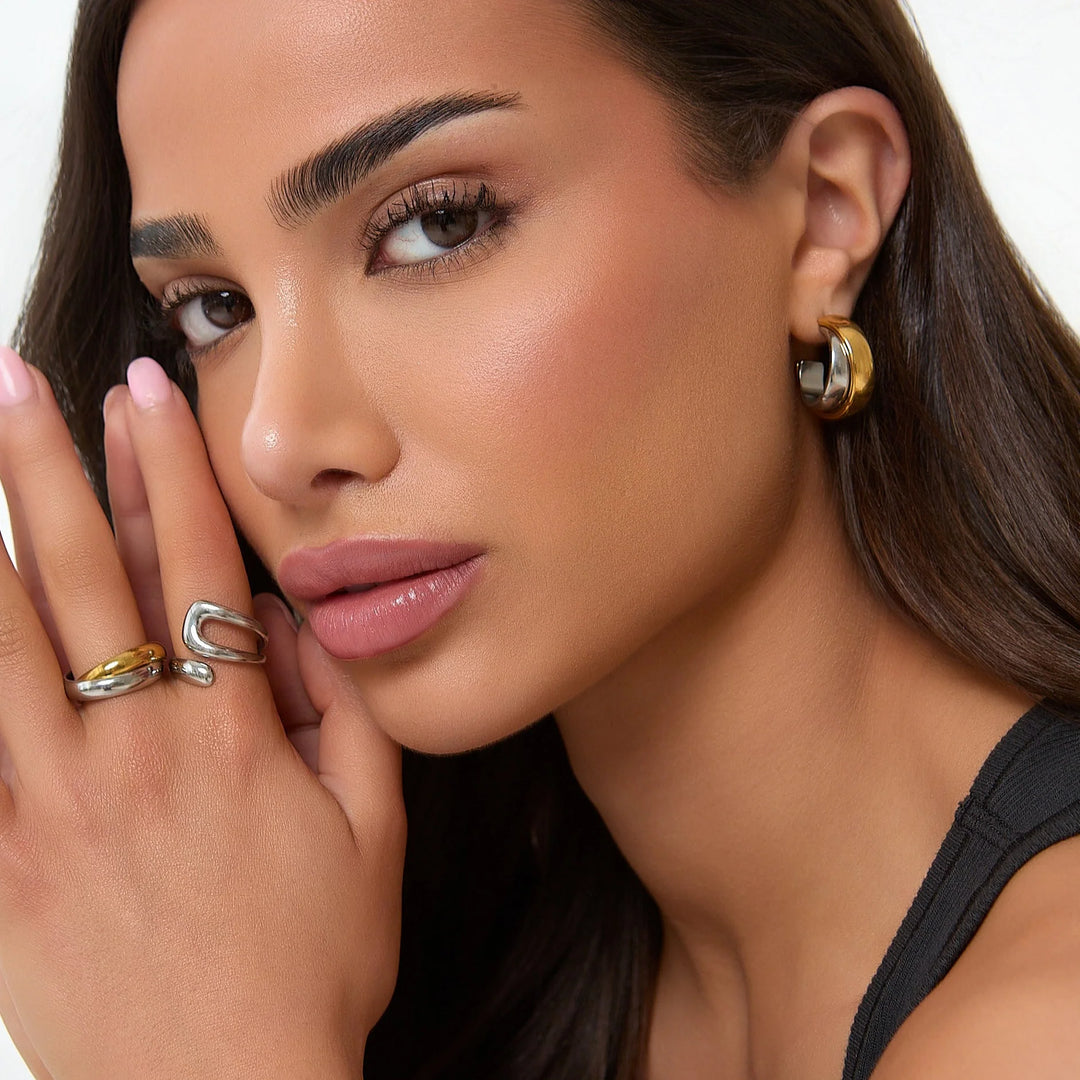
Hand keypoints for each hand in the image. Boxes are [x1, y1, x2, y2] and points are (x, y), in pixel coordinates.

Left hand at [0, 348, 404, 1079]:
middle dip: (50, 468)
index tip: (148, 396)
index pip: (195, 568)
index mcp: (229, 737)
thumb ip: (346, 714)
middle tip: (18, 384)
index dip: (172, 471)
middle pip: (83, 581)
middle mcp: (132, 753)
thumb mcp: (375, 832)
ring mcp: (51, 809)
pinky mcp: (2, 868)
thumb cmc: (314, 965)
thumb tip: (297, 622)